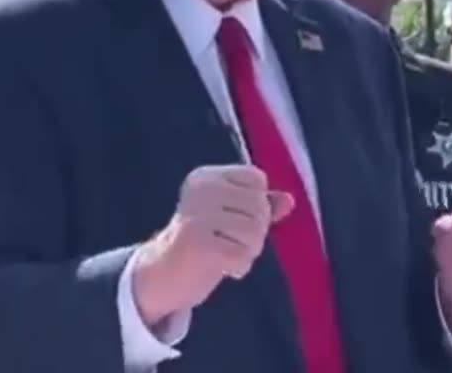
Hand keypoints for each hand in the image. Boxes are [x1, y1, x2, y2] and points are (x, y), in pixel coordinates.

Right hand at [132, 165, 293, 326]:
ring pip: (255, 231)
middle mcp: (200, 190)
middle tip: (229, 242)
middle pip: (259, 206)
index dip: (256, 204)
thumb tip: (290, 201)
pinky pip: (243, 254)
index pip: (257, 179)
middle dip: (255, 232)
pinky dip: (239, 266)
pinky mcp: (198, 243)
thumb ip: (261, 206)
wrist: (162, 275)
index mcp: (207, 177)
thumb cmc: (203, 242)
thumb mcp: (232, 217)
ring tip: (226, 254)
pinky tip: (221, 267)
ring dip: (248, 251)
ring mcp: (198, 215)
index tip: (231, 220)